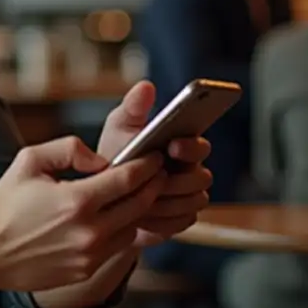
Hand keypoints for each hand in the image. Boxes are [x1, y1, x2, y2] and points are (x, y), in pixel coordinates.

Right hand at [0, 135, 166, 292]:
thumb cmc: (5, 204)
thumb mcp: (30, 160)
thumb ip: (69, 149)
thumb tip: (102, 159)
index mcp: (77, 200)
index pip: (129, 179)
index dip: (148, 165)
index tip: (155, 156)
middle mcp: (89, 230)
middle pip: (141, 203)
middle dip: (154, 184)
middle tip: (158, 171)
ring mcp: (90, 254)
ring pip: (134, 227)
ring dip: (141, 209)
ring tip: (138, 193)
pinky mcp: (87, 270)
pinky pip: (118, 247)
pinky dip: (123, 229)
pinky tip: (117, 216)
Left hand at [97, 81, 212, 247]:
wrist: (106, 196)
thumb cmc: (117, 155)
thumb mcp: (120, 128)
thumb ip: (133, 108)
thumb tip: (146, 86)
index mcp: (183, 144)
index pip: (201, 146)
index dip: (190, 147)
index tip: (172, 146)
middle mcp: (192, 170)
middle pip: (202, 177)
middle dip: (176, 180)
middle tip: (152, 180)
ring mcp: (190, 196)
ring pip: (194, 201)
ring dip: (167, 201)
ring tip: (142, 199)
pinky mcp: (181, 218)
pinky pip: (184, 221)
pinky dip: (162, 219)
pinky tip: (143, 216)